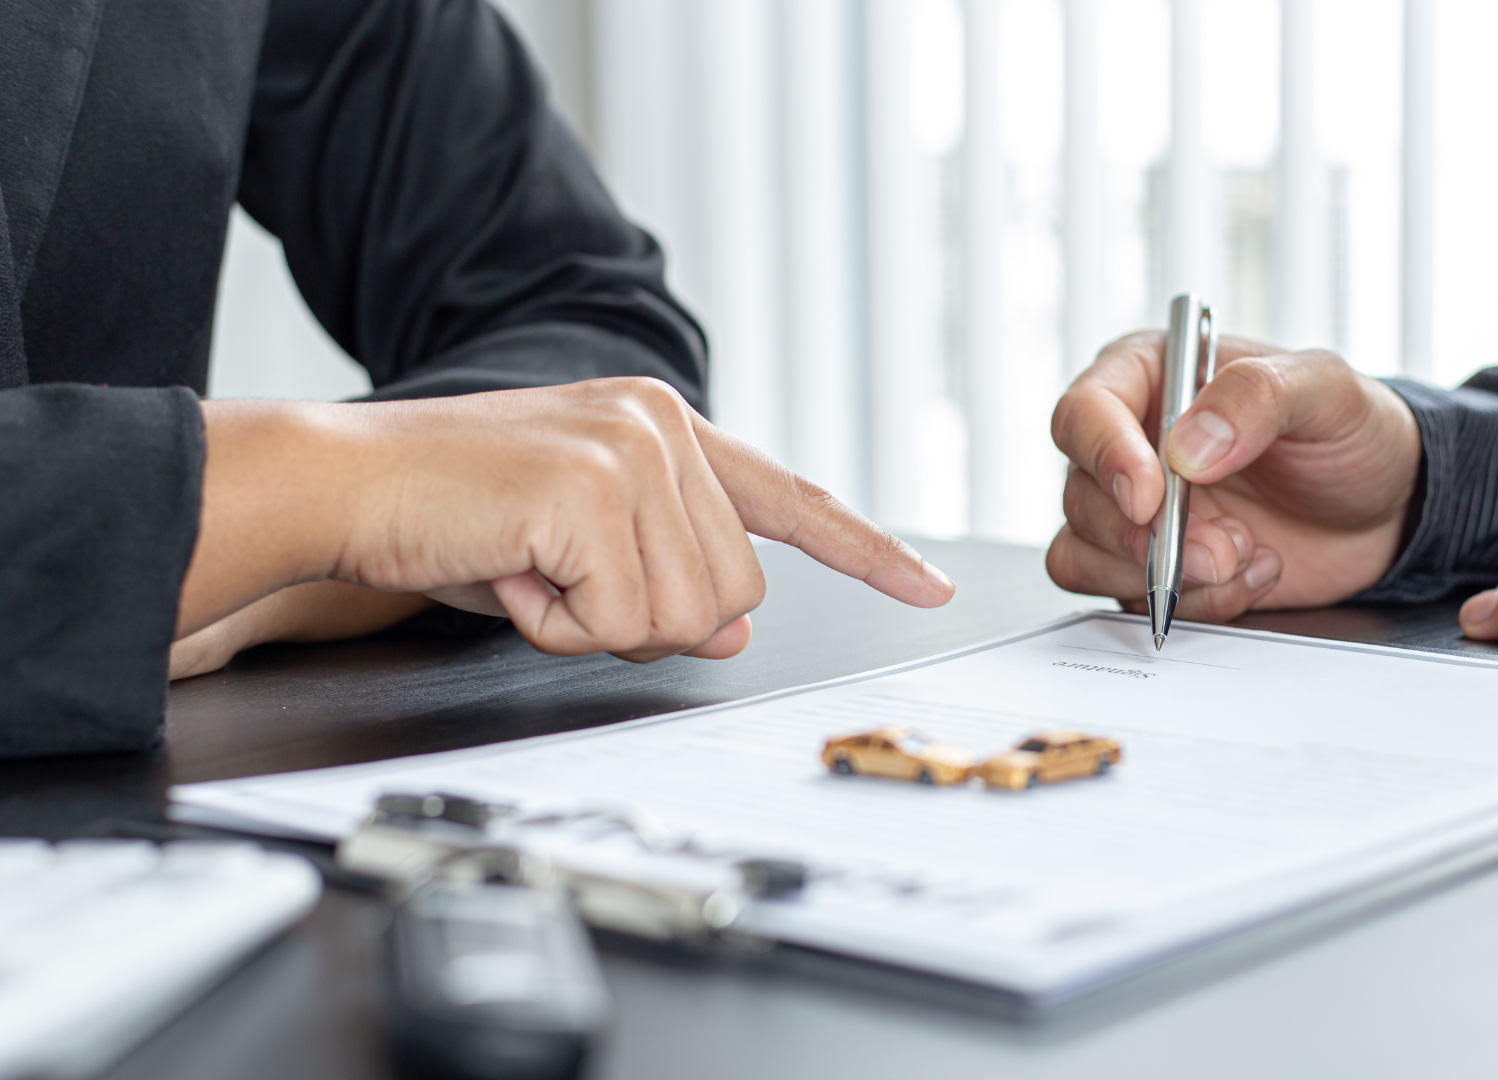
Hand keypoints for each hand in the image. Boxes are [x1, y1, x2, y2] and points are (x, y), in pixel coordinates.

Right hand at [181, 378, 954, 663]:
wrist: (344, 484)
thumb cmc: (451, 517)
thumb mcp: (575, 554)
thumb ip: (663, 574)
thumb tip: (734, 625)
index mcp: (667, 427)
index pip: (789, 497)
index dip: (865, 548)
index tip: (928, 586)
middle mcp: (665, 424)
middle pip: (733, 595)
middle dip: (641, 618)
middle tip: (552, 579)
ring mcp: (636, 451)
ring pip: (686, 618)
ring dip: (595, 624)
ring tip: (525, 567)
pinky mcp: (595, 490)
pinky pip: (621, 622)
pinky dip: (558, 626)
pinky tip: (508, 570)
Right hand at [1047, 331, 1421, 619]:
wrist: (1385, 508)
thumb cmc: (1351, 432)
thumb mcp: (1326, 391)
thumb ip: (1257, 396)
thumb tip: (1187, 446)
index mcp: (1152, 377)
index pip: (1083, 413)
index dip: (1104, 457)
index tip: (1151, 498)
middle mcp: (1130, 443)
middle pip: (1081, 496)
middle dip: (1151, 538)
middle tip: (1226, 548)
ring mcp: (1137, 511)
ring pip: (1087, 554)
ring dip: (1165, 574)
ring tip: (1246, 554)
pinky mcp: (1152, 566)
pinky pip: (1127, 599)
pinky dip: (1192, 602)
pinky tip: (1252, 575)